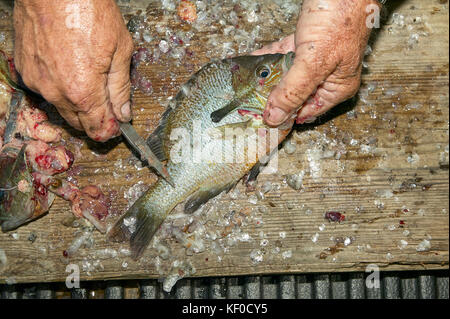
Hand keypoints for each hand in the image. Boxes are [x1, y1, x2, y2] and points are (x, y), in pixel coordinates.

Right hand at [13, 0, 133, 140]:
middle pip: (79, 123)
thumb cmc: (88, 11)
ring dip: (77, 103)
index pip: (98, 128)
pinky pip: (46, 89)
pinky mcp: (26, 69)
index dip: (110, 130)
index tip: (117, 126)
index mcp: (83, 92)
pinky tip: (70, 71)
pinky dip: (59, 86)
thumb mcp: (120, 50)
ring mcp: (38, 81)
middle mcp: (57, 92)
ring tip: (89, 82)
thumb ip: (121, 87)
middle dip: (95, 119)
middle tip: (108, 108)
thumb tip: (124, 112)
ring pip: (62, 107)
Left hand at [253, 0, 378, 125]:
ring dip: (266, 78)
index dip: (283, 117)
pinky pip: (282, 54)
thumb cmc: (341, 16)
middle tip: (247, 104)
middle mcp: (327, 75)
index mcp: (337, 87)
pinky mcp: (306, 40)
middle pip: (294, 94)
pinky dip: (267, 57)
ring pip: (286, 74)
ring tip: (244, 85)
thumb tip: (275, 117)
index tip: (259, 121)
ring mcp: (316, 58)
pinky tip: (251, 61)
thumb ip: (293, 90)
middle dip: (271, 97)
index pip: (305, 112)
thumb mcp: (314, 61)